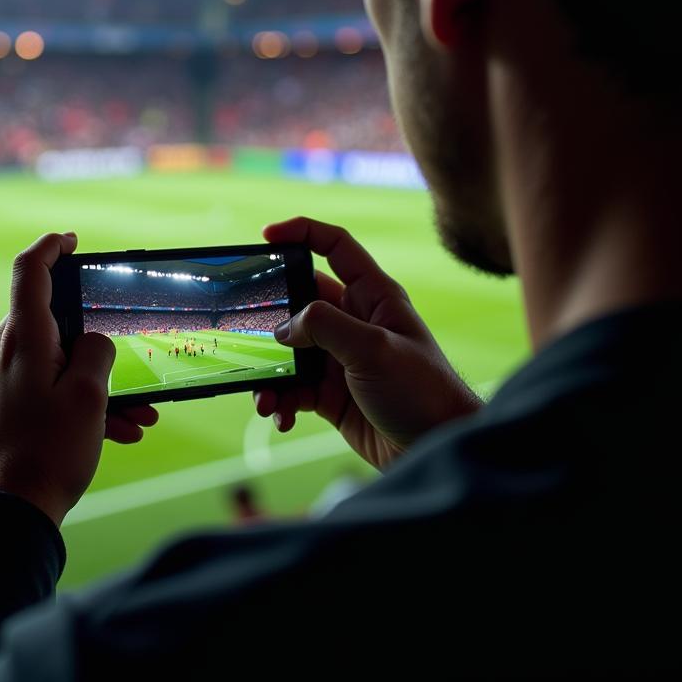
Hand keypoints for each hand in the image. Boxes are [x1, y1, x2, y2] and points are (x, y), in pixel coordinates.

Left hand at [0, 232, 158, 524]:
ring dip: (94, 384)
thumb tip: (91, 342)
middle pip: (52, 326)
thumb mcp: (91, 395)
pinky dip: (73, 402)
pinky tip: (111, 433)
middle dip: (96, 345)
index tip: (71, 240)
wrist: (7, 516)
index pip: (30, 271)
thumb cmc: (50, 452)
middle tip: (129, 368)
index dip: (52, 247)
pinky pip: (39, 390)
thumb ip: (97, 352)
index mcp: (21, 339)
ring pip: (52, 364)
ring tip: (135, 418)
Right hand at [255, 217, 480, 469]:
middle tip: (246, 333)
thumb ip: (325, 326)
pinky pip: (294, 388)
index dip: (302, 233)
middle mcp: (355, 322)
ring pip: (290, 352)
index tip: (266, 236)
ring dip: (271, 372)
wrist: (436, 448)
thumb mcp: (373, 349)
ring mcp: (341, 358)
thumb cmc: (422, 392)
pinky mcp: (332, 393)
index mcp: (374, 297)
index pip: (336, 248)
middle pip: (300, 302)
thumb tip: (283, 327)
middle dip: (271, 320)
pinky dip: (282, 400)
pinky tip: (281, 416)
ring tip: (265, 399)